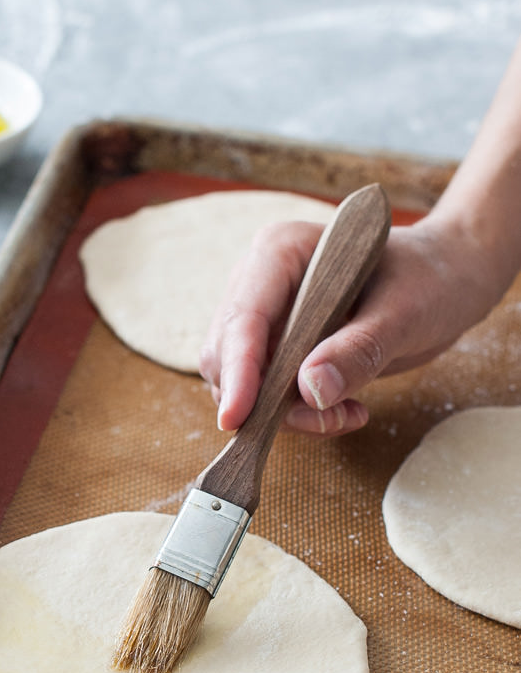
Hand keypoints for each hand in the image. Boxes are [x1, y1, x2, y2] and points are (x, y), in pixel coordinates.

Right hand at [199, 215, 496, 436]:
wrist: (446, 282)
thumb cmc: (429, 280)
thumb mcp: (405, 313)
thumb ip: (358, 350)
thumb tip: (309, 390)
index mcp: (281, 253)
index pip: (243, 317)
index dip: (237, 370)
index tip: (236, 418)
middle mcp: (260, 283)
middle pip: (228, 355)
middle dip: (265, 401)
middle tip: (327, 420)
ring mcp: (265, 318)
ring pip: (242, 383)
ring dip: (287, 415)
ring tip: (347, 413)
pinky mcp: (277, 350)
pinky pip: (266, 396)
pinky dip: (300, 416)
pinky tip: (347, 410)